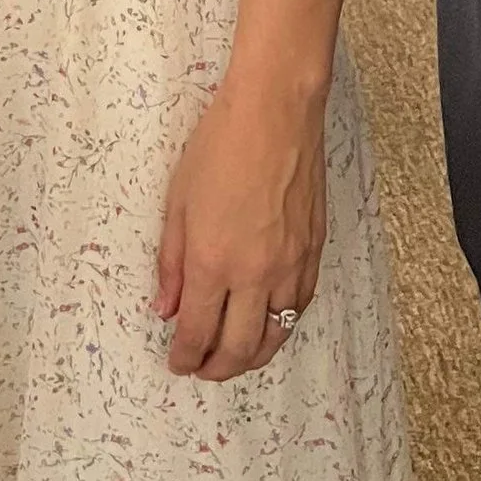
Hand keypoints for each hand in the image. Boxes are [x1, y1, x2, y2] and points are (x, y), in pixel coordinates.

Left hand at [154, 68, 327, 380]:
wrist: (276, 112)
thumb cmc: (220, 146)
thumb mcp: (178, 201)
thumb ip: (171, 262)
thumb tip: (166, 309)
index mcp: (212, 262)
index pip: (197, 332)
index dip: (185, 356)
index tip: (177, 362)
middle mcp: (254, 274)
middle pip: (238, 348)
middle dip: (216, 368)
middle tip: (201, 368)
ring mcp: (290, 266)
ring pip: (275, 337)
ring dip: (252, 357)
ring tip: (234, 359)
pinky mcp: (314, 253)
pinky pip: (300, 308)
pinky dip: (282, 328)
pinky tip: (268, 325)